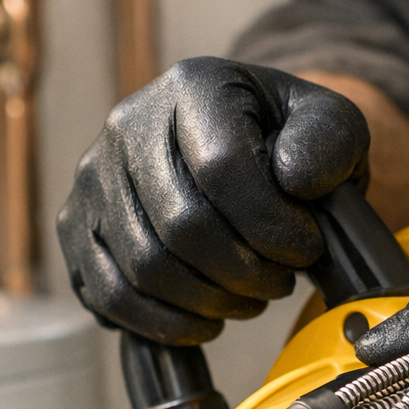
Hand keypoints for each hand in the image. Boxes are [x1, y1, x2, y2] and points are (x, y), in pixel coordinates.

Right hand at [57, 58, 368, 342]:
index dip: (272, 227)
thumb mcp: (332, 124)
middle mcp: (129, 124)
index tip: (306, 249)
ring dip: (210, 302)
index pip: (222, 168)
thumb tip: (295, 179)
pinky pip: (109, 293)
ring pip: (145, 266)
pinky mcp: (77, 225)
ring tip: (250, 299)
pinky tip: (206, 320)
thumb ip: (329, 141)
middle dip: (245, 272)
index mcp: (194, 86)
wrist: (243, 145)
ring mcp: (94, 177)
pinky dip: (164, 322)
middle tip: (280, 282)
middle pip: (181, 226)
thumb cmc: (288, 140)